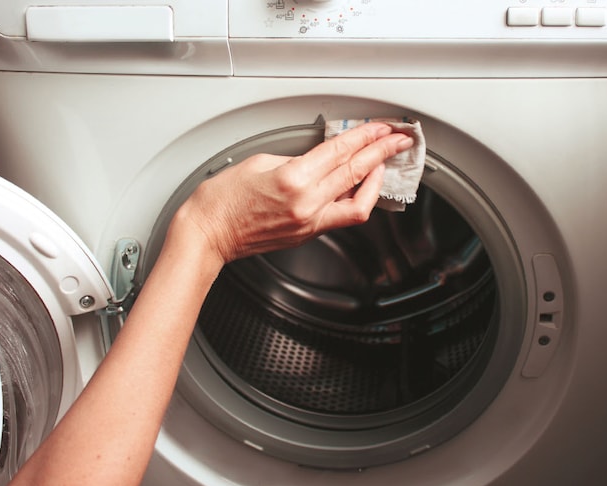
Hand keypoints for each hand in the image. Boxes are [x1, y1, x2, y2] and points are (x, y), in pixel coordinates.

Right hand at [173, 122, 415, 262]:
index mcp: (293, 179)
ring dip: (375, 180)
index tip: (382, 128)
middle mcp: (306, 204)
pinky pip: (342, 215)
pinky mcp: (306, 235)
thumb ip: (295, 159)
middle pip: (356, 172)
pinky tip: (359, 186)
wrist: (208, 234)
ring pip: (358, 202)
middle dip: (382, 152)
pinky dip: (355, 198)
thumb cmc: (221, 200)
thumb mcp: (259, 162)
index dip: (366, 137)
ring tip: (384, 163)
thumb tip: (318, 158)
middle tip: (398, 139)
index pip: (340, 152)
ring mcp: (309, 223)